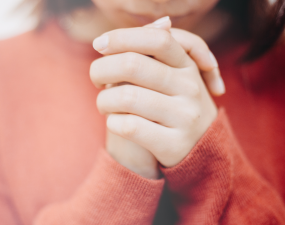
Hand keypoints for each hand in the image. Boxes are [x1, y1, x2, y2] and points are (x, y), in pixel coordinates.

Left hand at [92, 17, 221, 167]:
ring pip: (126, 97)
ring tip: (104, 105)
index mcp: (187, 66)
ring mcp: (185, 117)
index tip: (98, 45)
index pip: (156, 39)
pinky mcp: (174, 144)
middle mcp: (190, 88)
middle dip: (101, 70)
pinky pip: (129, 126)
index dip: (122, 37)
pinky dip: (112, 122)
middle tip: (96, 80)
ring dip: (103, 100)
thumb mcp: (173, 77)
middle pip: (132, 65)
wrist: (198, 151)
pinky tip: (115, 122)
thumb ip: (159, 52)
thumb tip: (162, 21)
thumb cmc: (172, 106)